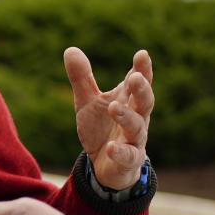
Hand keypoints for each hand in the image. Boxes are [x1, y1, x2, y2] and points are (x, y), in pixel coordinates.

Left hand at [65, 47, 152, 188]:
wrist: (104, 165)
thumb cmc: (101, 128)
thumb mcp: (87, 101)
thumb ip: (82, 78)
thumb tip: (70, 49)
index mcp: (127, 100)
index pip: (138, 81)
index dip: (142, 69)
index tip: (142, 54)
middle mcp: (136, 117)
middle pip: (145, 101)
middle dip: (142, 89)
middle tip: (135, 78)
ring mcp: (134, 139)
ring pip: (137, 127)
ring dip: (127, 117)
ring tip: (113, 106)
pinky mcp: (129, 160)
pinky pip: (128, 156)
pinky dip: (121, 151)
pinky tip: (111, 147)